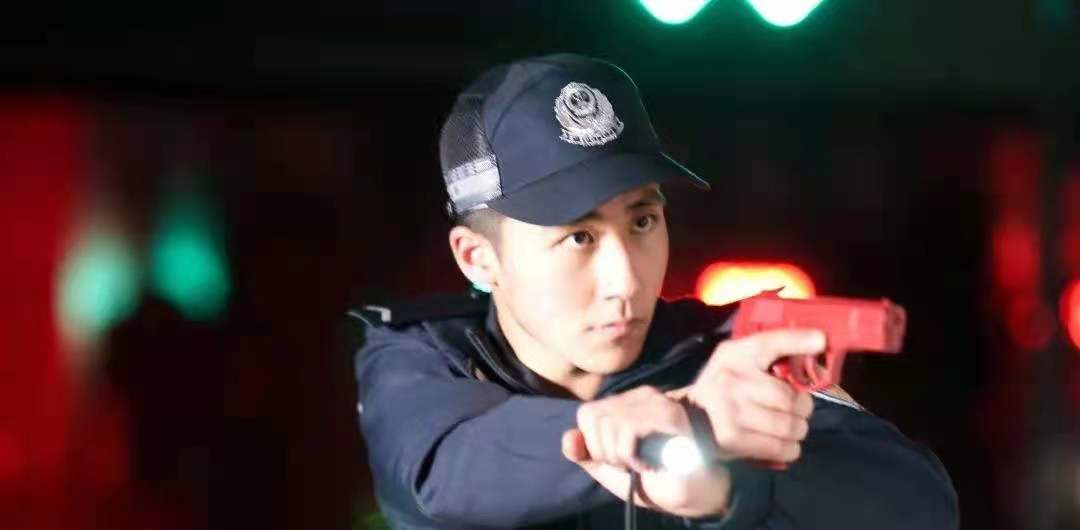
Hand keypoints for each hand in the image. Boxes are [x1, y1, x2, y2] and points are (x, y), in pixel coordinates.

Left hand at [560, 386, 731, 516]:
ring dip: (620, 455)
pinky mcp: (668, 414)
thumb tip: (567, 438)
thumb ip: (587, 454)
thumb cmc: (658, 480)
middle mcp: (641, 396)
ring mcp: (656, 402)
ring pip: (607, 422)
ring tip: (641, 463)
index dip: (593, 443)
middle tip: (629, 463)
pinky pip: (626, 430)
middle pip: (592, 416)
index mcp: (627, 404)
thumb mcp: (613, 470)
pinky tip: (649, 463)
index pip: (587, 413)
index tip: (617, 460)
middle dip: (605, 451)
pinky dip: (632, 456)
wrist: (697, 495)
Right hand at [683, 328, 823, 466]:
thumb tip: (818, 344)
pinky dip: (789, 449)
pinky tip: (783, 444)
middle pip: (789, 398)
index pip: (769, 343)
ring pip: (789, 425)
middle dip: (803, 408)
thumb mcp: (738, 361)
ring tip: (790, 428)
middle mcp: (730, 380)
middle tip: (798, 410)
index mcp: (733, 355)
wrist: (690, 419)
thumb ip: (771, 354)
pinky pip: (781, 448)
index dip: (798, 340)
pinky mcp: (733, 439)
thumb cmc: (724, 387)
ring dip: (798, 430)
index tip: (821, 339)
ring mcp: (730, 411)